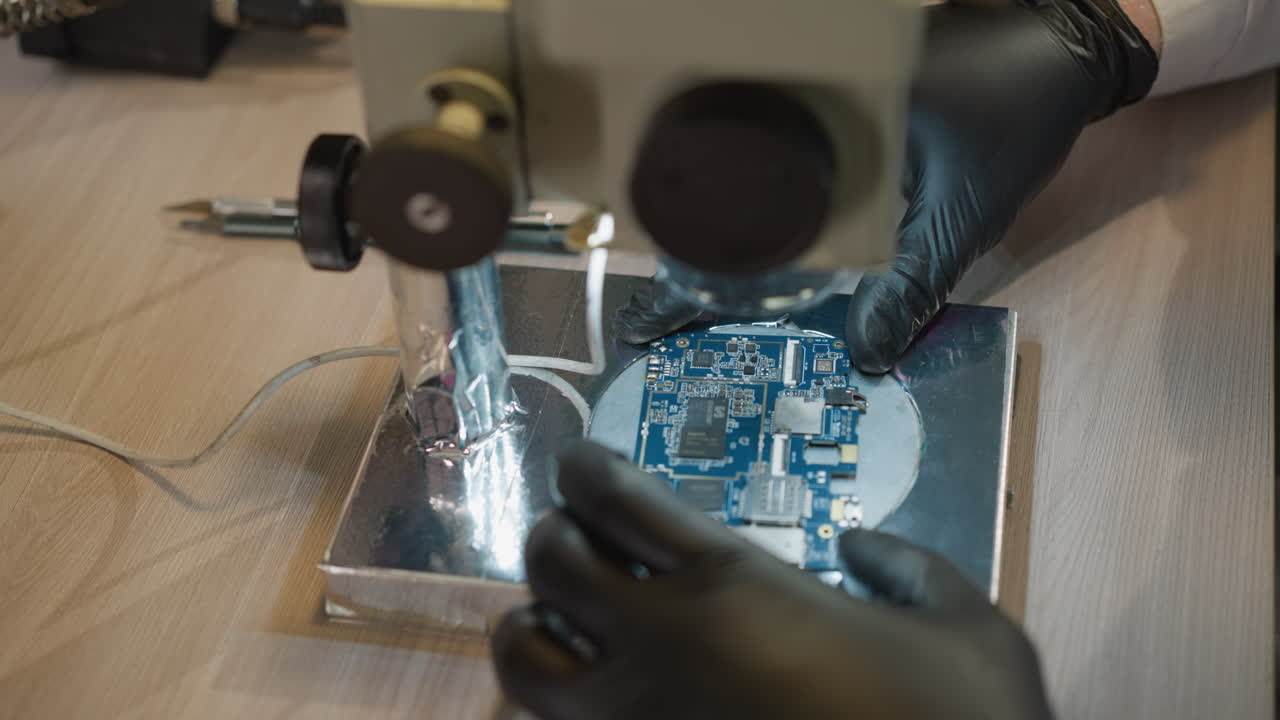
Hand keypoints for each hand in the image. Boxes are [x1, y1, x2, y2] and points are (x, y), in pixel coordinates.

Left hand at [491, 441, 1053, 719]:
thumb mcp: (962, 625)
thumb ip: (909, 567)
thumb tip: (862, 548)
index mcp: (733, 584)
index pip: (616, 496)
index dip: (586, 468)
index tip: (581, 462)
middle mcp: (664, 644)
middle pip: (550, 560)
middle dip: (555, 534)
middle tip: (579, 533)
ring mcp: (639, 717)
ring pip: (523, 658)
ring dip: (532, 623)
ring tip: (563, 616)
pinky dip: (561, 697)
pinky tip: (602, 689)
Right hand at [614, 0, 1157, 372]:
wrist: (1060, 46)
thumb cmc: (1015, 118)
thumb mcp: (959, 215)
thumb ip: (912, 285)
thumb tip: (865, 355)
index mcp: (816, 117)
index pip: (728, 200)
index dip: (685, 273)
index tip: (644, 322)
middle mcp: (798, 100)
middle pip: (722, 190)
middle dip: (690, 258)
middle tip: (660, 320)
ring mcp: (808, 99)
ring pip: (746, 176)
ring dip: (723, 234)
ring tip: (689, 297)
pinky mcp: (826, 105)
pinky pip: (781, 162)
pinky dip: (764, 207)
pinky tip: (753, 250)